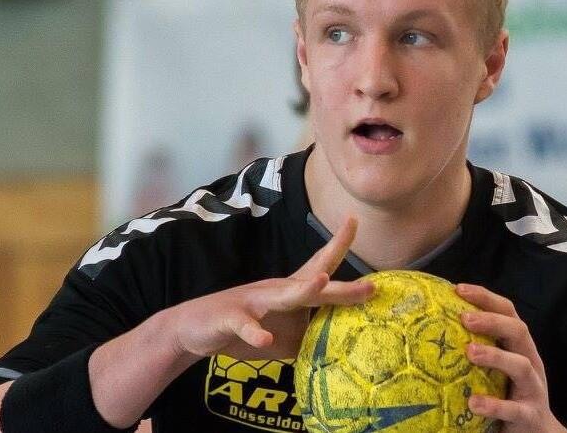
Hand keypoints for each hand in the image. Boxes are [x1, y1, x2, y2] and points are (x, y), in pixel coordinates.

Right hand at [168, 216, 372, 359]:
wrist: (195, 330)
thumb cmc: (245, 328)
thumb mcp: (284, 337)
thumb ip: (311, 337)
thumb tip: (344, 348)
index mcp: (289, 291)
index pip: (319, 265)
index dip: (338, 245)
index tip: (355, 220)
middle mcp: (275, 291)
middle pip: (313, 283)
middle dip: (342, 286)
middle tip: (371, 286)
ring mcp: (253, 302)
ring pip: (282, 295)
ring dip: (304, 290)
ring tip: (322, 282)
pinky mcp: (231, 319)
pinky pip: (245, 326)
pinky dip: (254, 333)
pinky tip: (264, 338)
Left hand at [456, 283, 566, 432]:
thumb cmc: (507, 393)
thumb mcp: (495, 367)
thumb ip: (476, 348)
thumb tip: (433, 329)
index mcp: (519, 346)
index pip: (507, 312)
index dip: (486, 297)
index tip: (458, 289)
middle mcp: (530, 361)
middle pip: (518, 331)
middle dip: (492, 321)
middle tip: (464, 318)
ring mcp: (533, 388)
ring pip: (521, 365)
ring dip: (495, 356)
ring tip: (470, 352)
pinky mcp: (530, 415)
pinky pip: (513, 409)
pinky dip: (494, 405)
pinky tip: (473, 403)